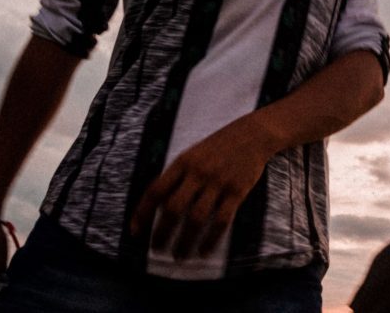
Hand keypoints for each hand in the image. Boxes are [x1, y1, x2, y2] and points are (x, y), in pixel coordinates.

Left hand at [129, 119, 273, 258]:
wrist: (253, 134)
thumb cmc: (220, 145)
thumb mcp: (193, 153)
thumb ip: (178, 175)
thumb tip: (158, 203)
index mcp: (183, 162)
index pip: (156, 190)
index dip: (142, 212)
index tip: (136, 231)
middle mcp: (198, 172)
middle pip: (173, 208)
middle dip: (161, 232)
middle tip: (157, 249)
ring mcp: (218, 182)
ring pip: (196, 218)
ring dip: (184, 241)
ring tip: (179, 255)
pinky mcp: (237, 191)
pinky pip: (221, 220)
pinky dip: (211, 239)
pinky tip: (203, 250)